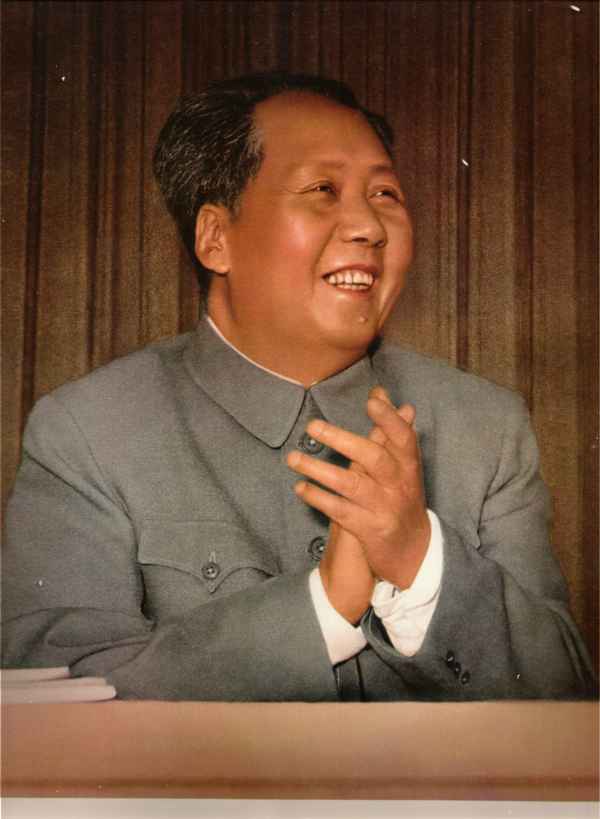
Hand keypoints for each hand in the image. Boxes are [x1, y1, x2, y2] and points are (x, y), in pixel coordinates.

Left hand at [287, 394, 391, 624]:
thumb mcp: (403, 466)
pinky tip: (300, 488)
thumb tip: (381, 394)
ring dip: (319, 470)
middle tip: (312, 426)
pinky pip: (340, 511)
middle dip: (342, 440)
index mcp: (408, 465)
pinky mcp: (369, 530)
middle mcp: (399, 485)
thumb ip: (389, 429)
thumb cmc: (403, 498)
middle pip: (374, 458)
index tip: (372, 401)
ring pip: (351, 485)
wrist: (414, 552)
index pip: (403, 437)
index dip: (389, 419)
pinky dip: (319, 498)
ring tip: (293, 458)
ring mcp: (384, 508)